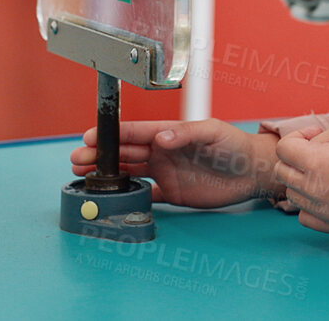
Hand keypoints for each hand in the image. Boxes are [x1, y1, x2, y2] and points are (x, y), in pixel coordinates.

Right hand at [70, 119, 277, 209]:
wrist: (252, 171)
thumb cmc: (234, 144)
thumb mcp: (213, 131)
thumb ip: (186, 133)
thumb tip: (161, 138)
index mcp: (169, 133)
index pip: (134, 132)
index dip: (111, 134)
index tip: (90, 136)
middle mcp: (162, 152)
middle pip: (124, 152)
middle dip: (99, 154)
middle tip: (76, 159)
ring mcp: (165, 172)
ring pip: (128, 171)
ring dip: (106, 172)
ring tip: (81, 173)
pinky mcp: (171, 193)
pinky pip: (144, 193)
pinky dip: (127, 194)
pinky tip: (109, 196)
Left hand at [273, 122, 328, 233]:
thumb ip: (316, 138)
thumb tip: (303, 149)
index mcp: (316, 162)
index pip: (283, 150)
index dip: (295, 138)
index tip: (314, 136)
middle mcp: (315, 190)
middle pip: (283, 172)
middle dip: (296, 159)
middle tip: (319, 154)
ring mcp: (323, 211)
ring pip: (293, 194)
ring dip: (302, 182)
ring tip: (328, 174)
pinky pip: (304, 216)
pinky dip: (310, 205)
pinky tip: (327, 194)